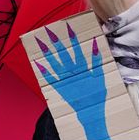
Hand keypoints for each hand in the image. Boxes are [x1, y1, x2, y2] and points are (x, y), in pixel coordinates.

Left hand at [31, 23, 109, 139]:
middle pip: (63, 54)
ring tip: (40, 43)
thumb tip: (96, 45)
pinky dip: (43, 71)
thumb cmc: (98, 94)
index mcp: (84, 68)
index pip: (76, 49)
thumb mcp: (101, 76)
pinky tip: (37, 63)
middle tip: (49, 31)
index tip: (67, 27)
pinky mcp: (58, 88)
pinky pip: (49, 78)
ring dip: (47, 53)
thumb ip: (97, 60)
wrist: (91, 112)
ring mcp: (65, 80)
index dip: (72, 38)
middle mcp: (73, 72)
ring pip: (54, 63)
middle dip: (56, 42)